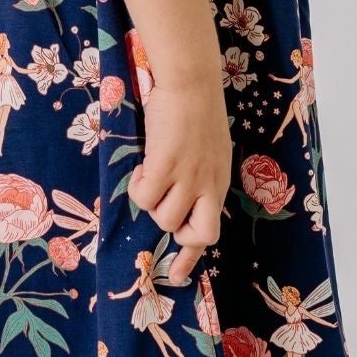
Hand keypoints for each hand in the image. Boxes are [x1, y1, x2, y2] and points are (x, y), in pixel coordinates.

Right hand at [128, 70, 231, 283]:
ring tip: (150, 173)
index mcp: (218, 182)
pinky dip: (137, 186)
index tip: (179, 275)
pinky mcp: (165, 165)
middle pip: (197, 235)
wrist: (192, 81)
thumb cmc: (197, 108)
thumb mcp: (210, 149)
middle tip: (162, 206)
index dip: (192, 257)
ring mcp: (188, 177)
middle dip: (176, 232)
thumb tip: (180, 193)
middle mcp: (208, 185)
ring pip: (164, 218)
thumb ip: (200, 174)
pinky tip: (142, 165)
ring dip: (151, 202)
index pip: (211, 231)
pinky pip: (144, 196)